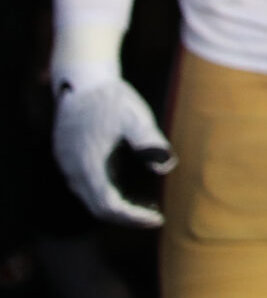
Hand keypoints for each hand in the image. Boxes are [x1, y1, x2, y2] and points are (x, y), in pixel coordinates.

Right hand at [52, 74, 173, 227]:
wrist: (82, 78)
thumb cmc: (111, 97)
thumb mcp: (134, 116)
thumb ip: (148, 141)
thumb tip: (167, 167)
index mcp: (88, 166)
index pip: (109, 206)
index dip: (133, 217)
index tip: (158, 219)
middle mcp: (73, 171)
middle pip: (98, 208)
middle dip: (127, 217)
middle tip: (155, 217)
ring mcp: (68, 165)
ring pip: (91, 199)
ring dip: (117, 207)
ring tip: (147, 207)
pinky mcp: (69, 158)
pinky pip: (87, 187)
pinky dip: (107, 194)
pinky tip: (129, 189)